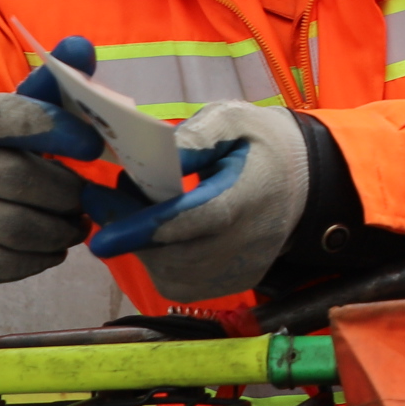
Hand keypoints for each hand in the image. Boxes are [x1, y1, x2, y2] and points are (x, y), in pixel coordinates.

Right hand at [0, 91, 90, 295]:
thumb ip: (43, 91)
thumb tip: (83, 46)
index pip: (8, 114)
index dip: (56, 127)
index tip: (92, 144)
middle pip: (22, 180)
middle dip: (67, 194)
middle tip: (85, 199)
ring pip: (21, 228)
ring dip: (61, 230)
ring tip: (75, 223)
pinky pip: (5, 263)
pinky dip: (40, 258)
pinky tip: (52, 248)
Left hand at [84, 103, 310, 300]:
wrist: (304, 180)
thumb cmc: (260, 145)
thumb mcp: (234, 119)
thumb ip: (196, 136)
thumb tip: (155, 159)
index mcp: (253, 193)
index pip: (198, 219)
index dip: (148, 228)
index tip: (103, 231)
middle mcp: (251, 241)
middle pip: (179, 254)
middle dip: (130, 233)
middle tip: (100, 199)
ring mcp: (244, 268)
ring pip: (175, 277)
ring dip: (140, 249)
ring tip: (127, 214)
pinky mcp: (237, 283)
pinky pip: (184, 287)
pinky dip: (158, 264)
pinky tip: (153, 237)